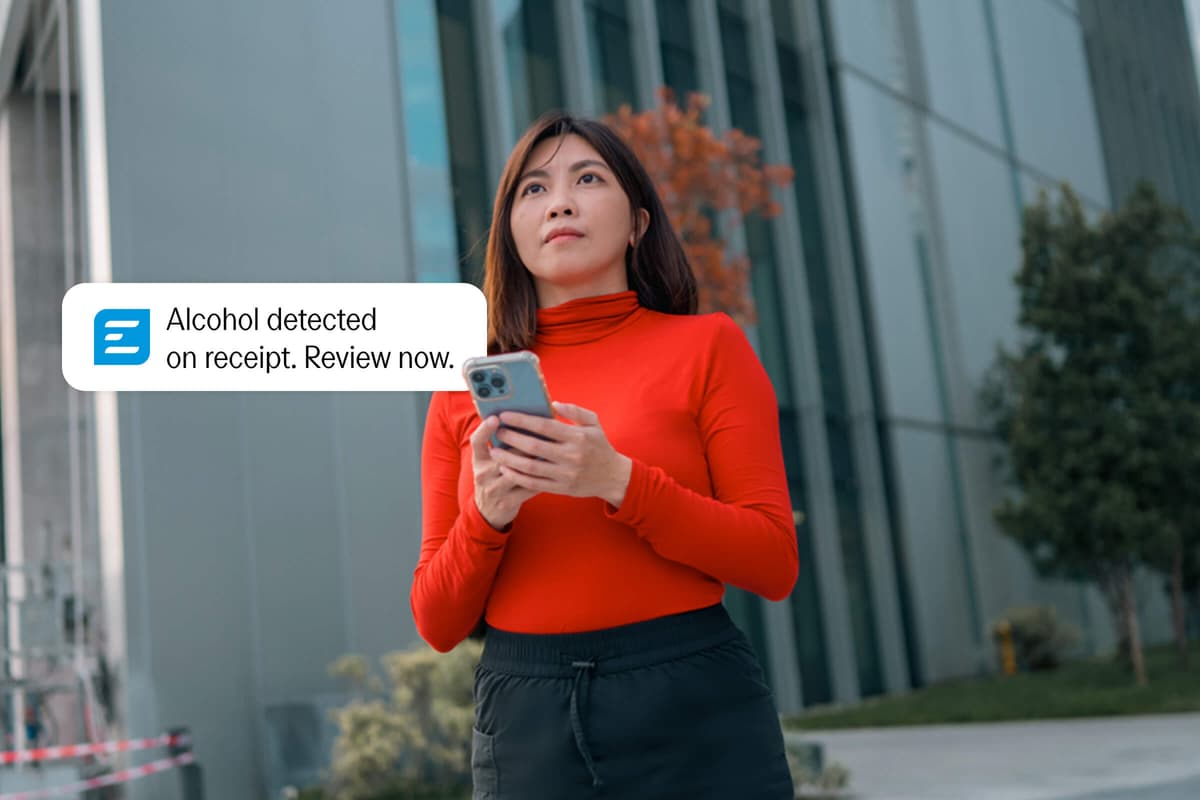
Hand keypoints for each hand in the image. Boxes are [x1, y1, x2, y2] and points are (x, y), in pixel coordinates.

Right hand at [470, 416, 539, 529]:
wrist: (488, 512)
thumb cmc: (493, 478)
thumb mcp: (488, 461)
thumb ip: (498, 443)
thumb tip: (518, 419)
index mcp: (478, 460)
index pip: (477, 441)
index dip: (485, 429)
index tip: (496, 418)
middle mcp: (483, 474)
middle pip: (504, 454)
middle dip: (523, 443)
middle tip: (541, 431)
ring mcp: (494, 489)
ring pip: (518, 470)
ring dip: (535, 460)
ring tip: (550, 449)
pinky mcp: (507, 502)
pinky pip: (528, 487)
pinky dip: (541, 477)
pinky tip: (552, 469)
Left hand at [490, 402, 632, 507]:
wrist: (612, 477)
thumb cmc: (599, 446)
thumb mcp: (593, 424)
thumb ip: (575, 411)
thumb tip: (554, 403)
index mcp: (578, 437)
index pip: (544, 426)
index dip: (522, 420)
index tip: (505, 415)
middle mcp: (571, 456)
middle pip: (534, 446)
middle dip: (512, 438)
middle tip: (497, 432)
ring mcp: (566, 474)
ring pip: (530, 467)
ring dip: (509, 459)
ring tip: (495, 452)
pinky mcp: (561, 488)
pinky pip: (534, 483)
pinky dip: (518, 477)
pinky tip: (506, 469)